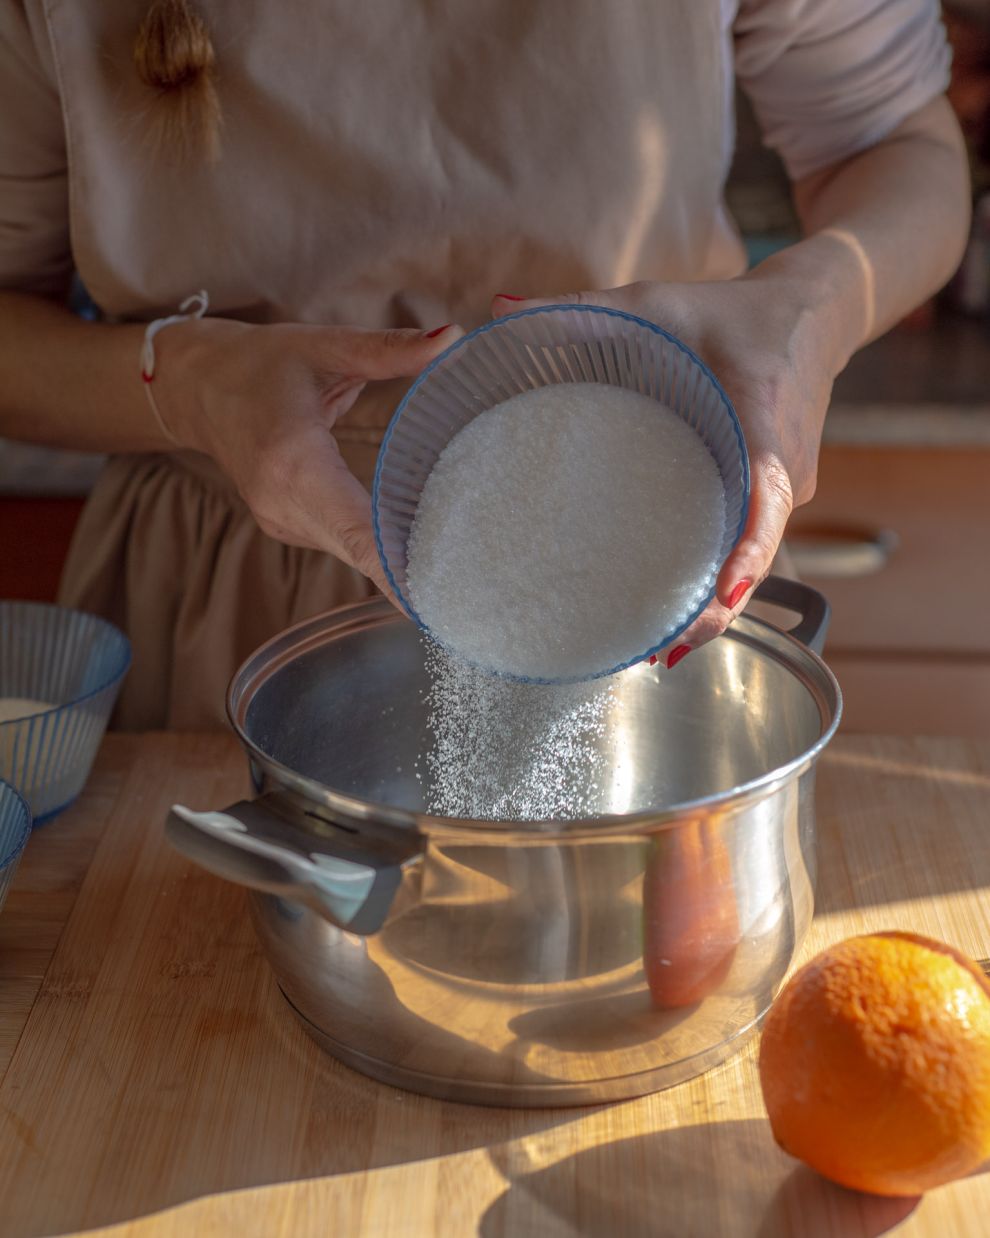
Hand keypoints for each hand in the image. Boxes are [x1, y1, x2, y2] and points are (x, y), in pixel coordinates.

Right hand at [153, 318, 461, 597]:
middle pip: (362, 553)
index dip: (397, 570)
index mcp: (294, 462)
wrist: (197, 388)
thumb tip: (453, 338)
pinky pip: (344, 543)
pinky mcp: (289, 527)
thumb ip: (389, 349)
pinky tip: (420, 544)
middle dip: (416, 571)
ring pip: (355, 552)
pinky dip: (379, 546)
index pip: (356, 531)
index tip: (438, 598)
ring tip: (463, 568)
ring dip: (401, 560)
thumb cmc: (260, 364)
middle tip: (479, 588)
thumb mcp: (323, 346)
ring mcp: (283, 522)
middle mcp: (285, 505)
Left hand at [492, 268, 844, 662]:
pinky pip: (752, 541)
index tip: (720, 598)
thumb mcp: (656, 301)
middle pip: (757, 550)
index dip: (747, 554)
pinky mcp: (781, 492)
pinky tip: (678, 606)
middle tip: (660, 651)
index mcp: (764, 420)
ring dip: (715, 602)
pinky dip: (720, 575)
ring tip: (660, 647)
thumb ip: (580, 307)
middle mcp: (786, 467)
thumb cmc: (734, 310)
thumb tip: (498, 313)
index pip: (766, 498)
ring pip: (755, 554)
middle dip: (715, 607)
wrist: (814, 311)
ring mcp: (790, 485)